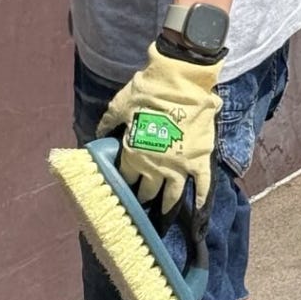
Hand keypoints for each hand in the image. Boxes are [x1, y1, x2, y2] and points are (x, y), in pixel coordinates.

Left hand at [96, 39, 222, 218]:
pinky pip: (202, 186)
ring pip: (171, 196)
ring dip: (166, 208)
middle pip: (147, 190)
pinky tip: (197, 211)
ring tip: (163, 218)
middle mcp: (155, 167)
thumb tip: (99, 134)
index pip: (125, 177)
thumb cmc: (147, 91)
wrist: (180, 81)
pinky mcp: (199, 161)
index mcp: (134, 154)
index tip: (120, 192)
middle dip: (142, 198)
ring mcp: (180, 167)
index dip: (122, 184)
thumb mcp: (120, 104)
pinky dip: (200, 200)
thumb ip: (108, 122)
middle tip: (141, 206)